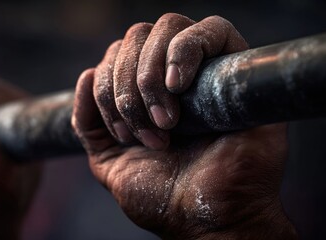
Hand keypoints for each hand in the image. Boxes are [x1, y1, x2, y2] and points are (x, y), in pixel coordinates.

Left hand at [72, 14, 295, 238]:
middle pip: (136, 37)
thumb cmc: (163, 196)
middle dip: (126, 86)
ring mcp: (205, 69)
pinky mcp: (239, 69)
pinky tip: (178, 85)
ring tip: (166, 120)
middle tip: (146, 131)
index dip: (107, 89)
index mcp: (144, 93)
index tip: (123, 137)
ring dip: (151, 74)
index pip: (114, 55)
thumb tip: (86, 75)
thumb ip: (88, 124)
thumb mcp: (109, 162)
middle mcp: (172, 75)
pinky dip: (185, 51)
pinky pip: (215, 28)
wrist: (207, 219)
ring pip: (167, 27)